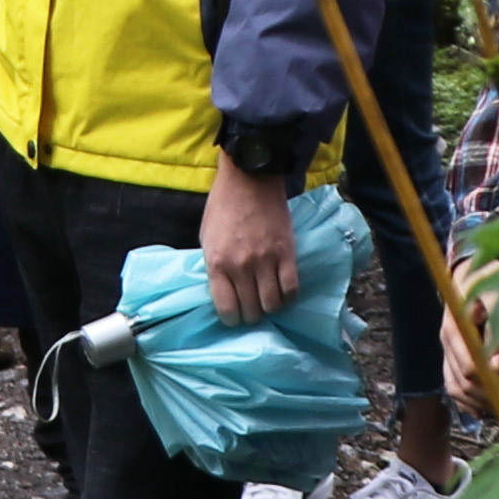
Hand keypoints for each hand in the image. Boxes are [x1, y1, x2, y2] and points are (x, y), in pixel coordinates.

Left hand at [199, 159, 299, 325]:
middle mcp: (241, 266)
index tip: (235, 315)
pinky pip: (291, 289)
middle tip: (253, 307)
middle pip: (251, 311)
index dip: (233, 319)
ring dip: (270, 307)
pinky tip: (283, 290)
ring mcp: (265, 260)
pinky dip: (288, 296)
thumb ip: (215, 267)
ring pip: (273, 305)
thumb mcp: (207, 239)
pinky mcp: (287, 253)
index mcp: (217, 263)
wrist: (249, 179)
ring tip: (268, 299)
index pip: (227, 310)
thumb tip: (224, 292)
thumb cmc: (223, 207)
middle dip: (252, 314)